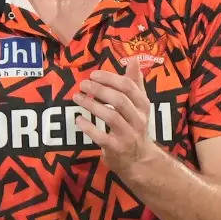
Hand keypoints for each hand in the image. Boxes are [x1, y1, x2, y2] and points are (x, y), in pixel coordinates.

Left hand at [73, 58, 155, 172]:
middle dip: (99, 90)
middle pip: (120, 100)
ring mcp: (128, 135)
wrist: (139, 160)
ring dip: (91, 105)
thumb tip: (133, 59)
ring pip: (111, 117)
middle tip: (82, 84)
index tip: (93, 74)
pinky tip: (78, 119)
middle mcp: (138, 119)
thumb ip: (134, 83)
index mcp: (143, 105)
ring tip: (77, 97)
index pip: (128, 87)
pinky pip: (101, 136)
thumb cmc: (135, 126)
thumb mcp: (138, 105)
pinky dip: (88, 127)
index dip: (110, 78)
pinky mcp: (117, 149)